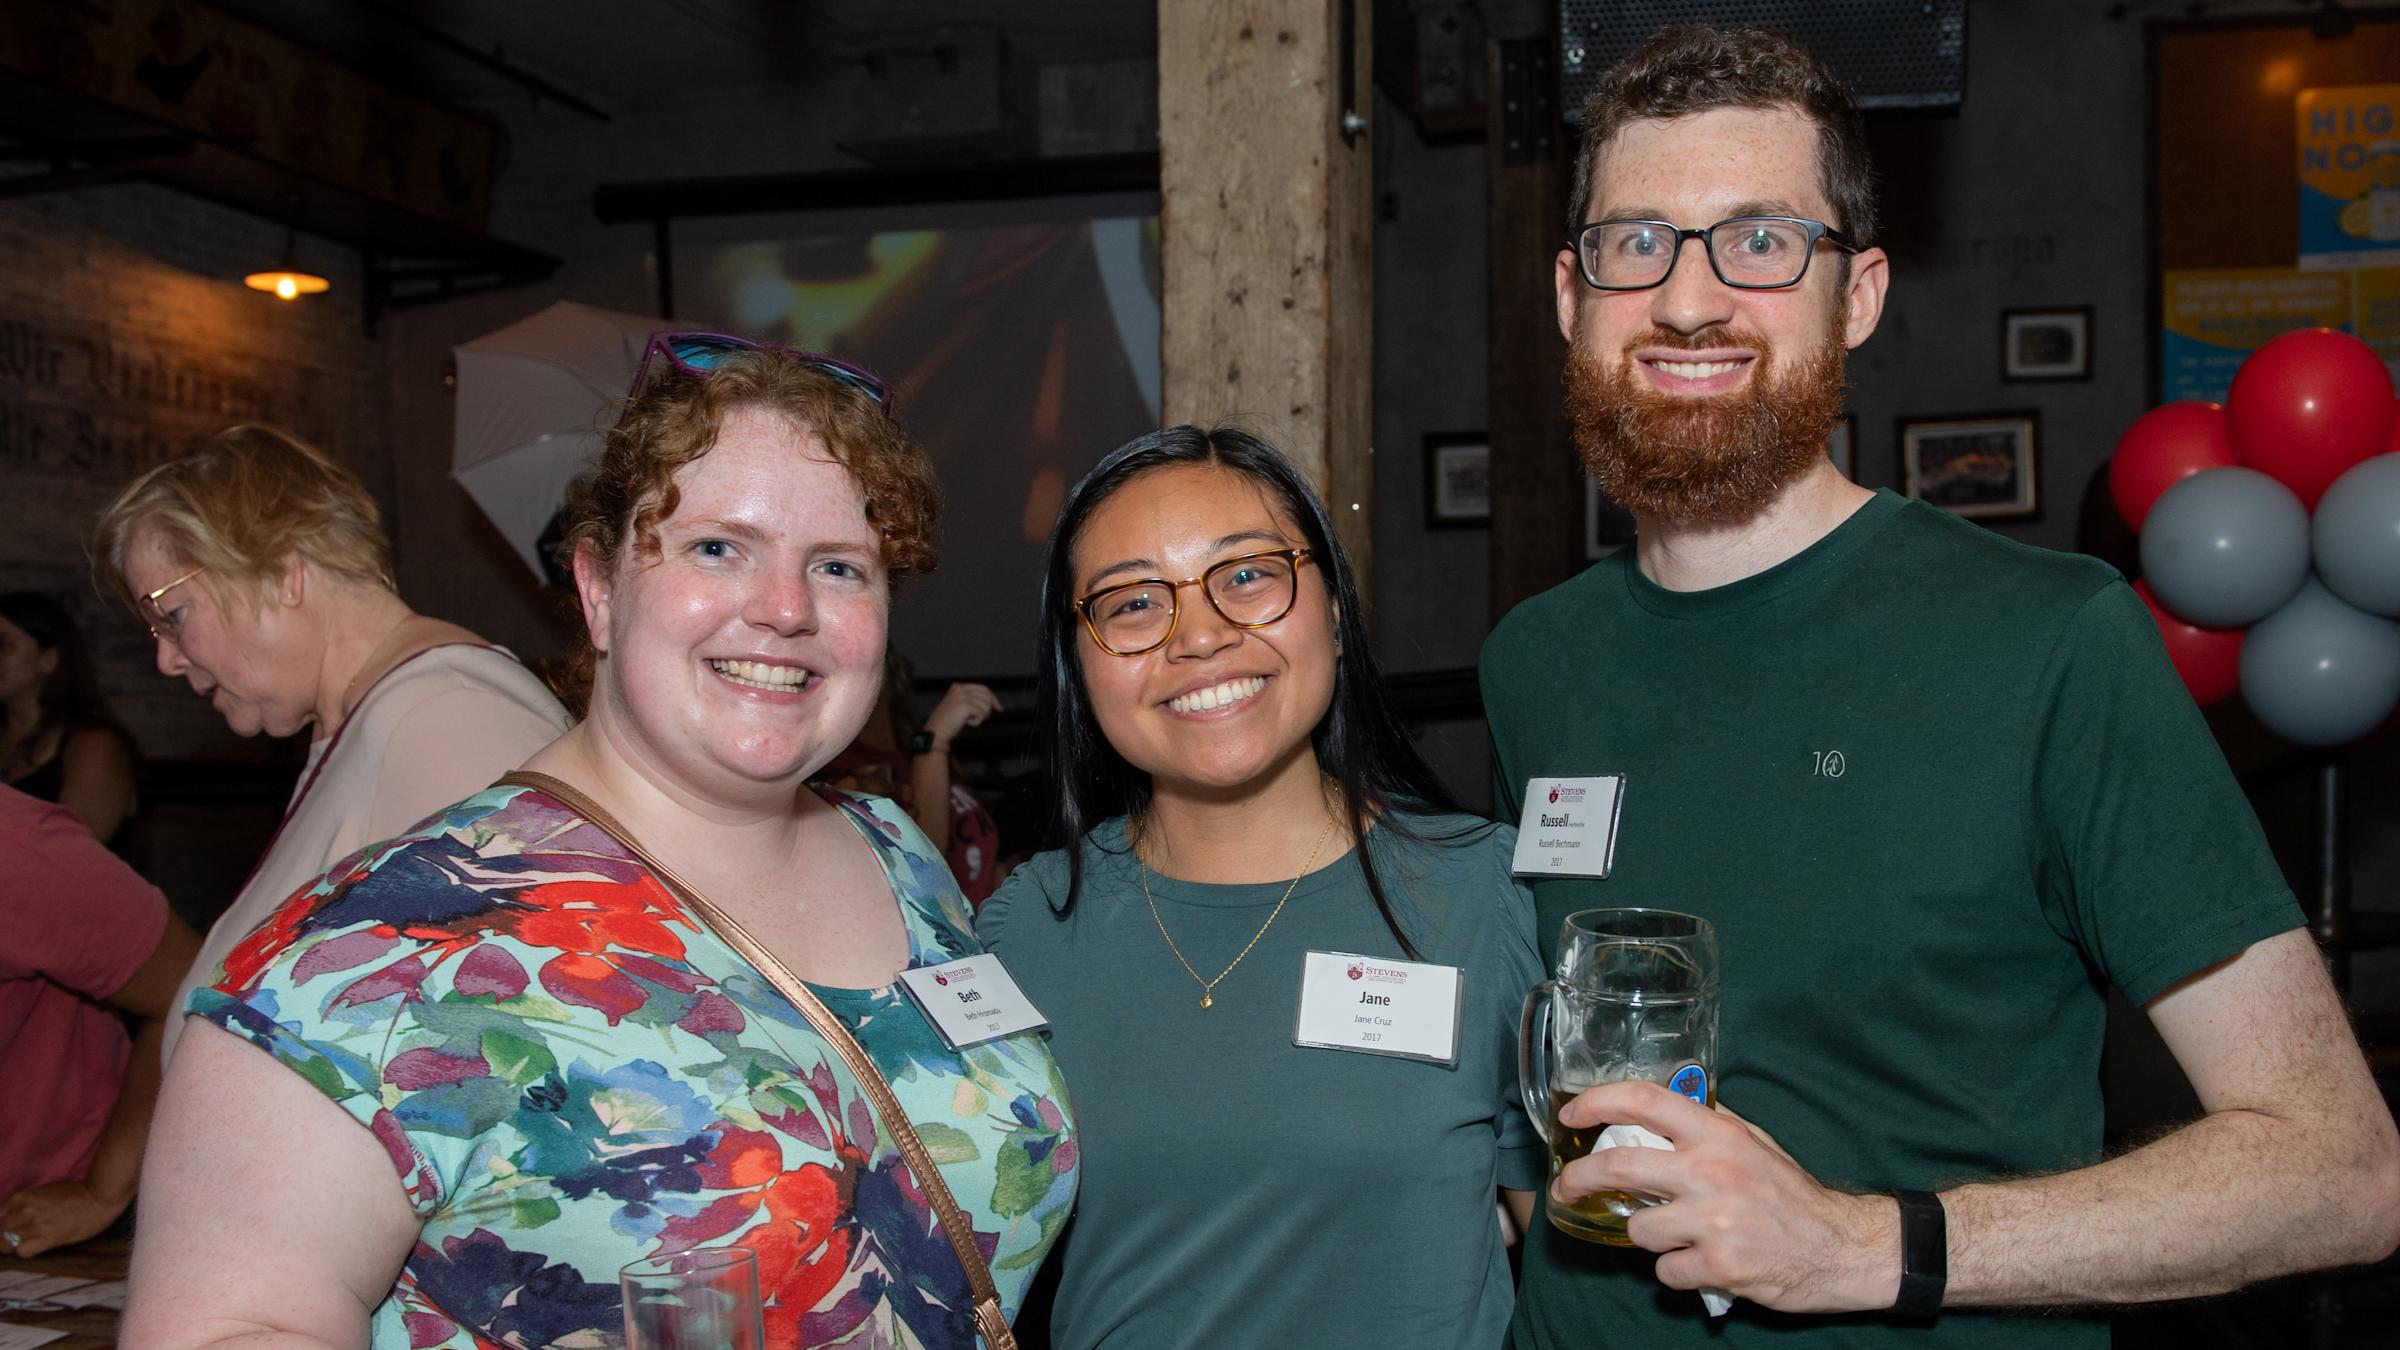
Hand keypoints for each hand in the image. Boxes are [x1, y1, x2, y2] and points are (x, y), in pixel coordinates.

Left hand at [1, 1180, 128, 1258]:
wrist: (100, 1196)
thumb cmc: (75, 1193)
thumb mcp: (42, 1193)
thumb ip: (23, 1205)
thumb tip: (9, 1220)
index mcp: (20, 1198)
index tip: (6, 1233)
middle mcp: (24, 1210)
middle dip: (3, 1240)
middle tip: (17, 1241)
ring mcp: (35, 1224)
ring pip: (6, 1245)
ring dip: (13, 1247)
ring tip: (27, 1244)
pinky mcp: (49, 1238)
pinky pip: (23, 1252)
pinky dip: (25, 1252)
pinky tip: (35, 1247)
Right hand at [922, 683, 1000, 749]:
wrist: (936, 732)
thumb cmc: (947, 723)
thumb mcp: (958, 705)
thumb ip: (971, 700)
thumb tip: (992, 703)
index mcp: (957, 687)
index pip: (983, 688)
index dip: (993, 698)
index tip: (999, 707)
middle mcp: (960, 689)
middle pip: (987, 696)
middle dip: (988, 709)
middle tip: (980, 718)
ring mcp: (962, 696)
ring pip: (986, 706)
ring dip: (980, 716)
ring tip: (968, 720)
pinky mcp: (965, 705)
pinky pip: (981, 714)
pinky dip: (977, 722)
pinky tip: (966, 723)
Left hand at [1554, 1081, 1899, 1313]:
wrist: (1840, 1246)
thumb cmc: (1791, 1194)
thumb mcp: (1753, 1143)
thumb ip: (1706, 1127)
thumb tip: (1653, 1113)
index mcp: (1718, 1133)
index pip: (1643, 1101)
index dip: (1597, 1103)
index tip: (1570, 1117)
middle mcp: (1712, 1171)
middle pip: (1619, 1166)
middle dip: (1580, 1178)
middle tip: (1568, 1187)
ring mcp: (1713, 1221)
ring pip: (1638, 1228)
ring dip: (1648, 1235)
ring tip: (1678, 1235)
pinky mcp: (1719, 1265)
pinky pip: (1665, 1271)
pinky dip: (1675, 1271)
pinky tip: (1700, 1263)